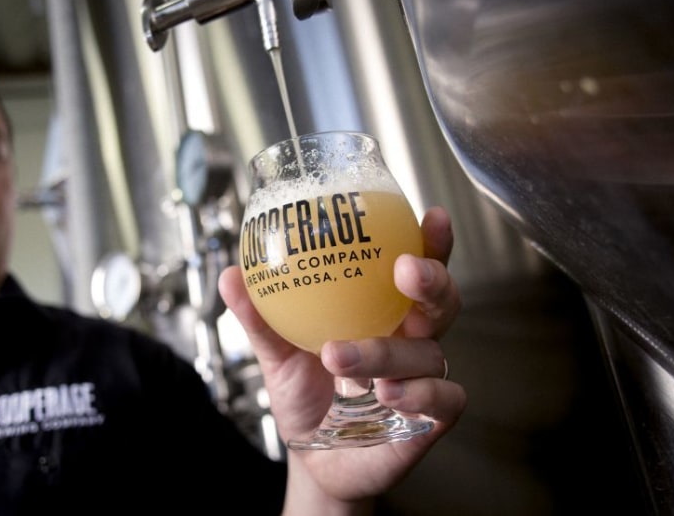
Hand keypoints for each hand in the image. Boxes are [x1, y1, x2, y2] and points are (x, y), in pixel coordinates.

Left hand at [218, 206, 465, 507]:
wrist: (311, 458)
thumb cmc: (306, 397)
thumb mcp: (276, 355)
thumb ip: (260, 319)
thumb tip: (231, 275)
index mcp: (382, 313)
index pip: (415, 270)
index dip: (429, 242)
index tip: (428, 216)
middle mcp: (411, 339)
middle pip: (441, 300)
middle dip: (432, 279)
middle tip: (406, 269)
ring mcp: (424, 377)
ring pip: (427, 352)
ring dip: (385, 351)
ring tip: (340, 357)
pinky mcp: (431, 417)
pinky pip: (442, 398)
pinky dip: (417, 393)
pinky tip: (388, 394)